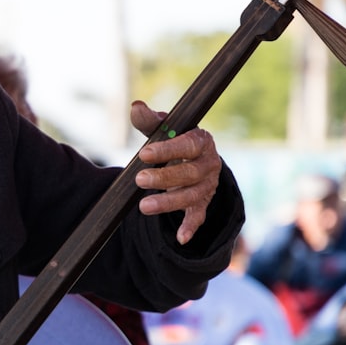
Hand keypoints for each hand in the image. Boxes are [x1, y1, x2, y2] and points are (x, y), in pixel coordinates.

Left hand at [130, 100, 221, 245]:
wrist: (196, 159)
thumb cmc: (176, 140)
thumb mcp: (165, 128)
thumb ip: (150, 121)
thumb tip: (136, 107)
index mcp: (201, 141)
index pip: (187, 145)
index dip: (167, 150)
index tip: (144, 154)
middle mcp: (209, 164)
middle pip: (189, 174)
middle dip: (164, 178)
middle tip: (139, 180)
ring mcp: (208, 186)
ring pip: (191, 196)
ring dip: (168, 203)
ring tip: (144, 206)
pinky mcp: (203, 204)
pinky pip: (199, 217)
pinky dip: (191, 227)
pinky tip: (180, 237)